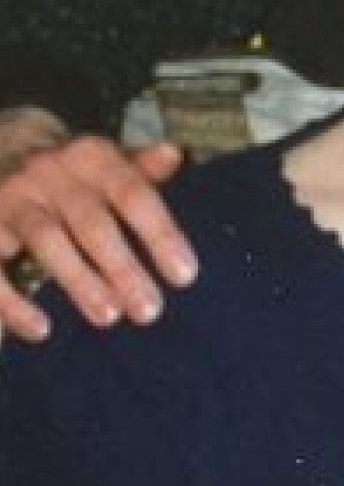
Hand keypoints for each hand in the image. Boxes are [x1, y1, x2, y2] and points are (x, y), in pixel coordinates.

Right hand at [0, 106, 194, 342]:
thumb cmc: (71, 170)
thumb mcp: (106, 160)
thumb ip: (141, 168)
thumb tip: (175, 155)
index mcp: (91, 157)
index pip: (134, 195)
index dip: (161, 235)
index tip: (184, 276)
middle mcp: (50, 173)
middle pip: (92, 223)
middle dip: (123, 269)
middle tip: (149, 311)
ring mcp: (10, 198)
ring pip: (47, 241)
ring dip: (79, 281)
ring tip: (109, 317)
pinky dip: (13, 302)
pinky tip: (40, 330)